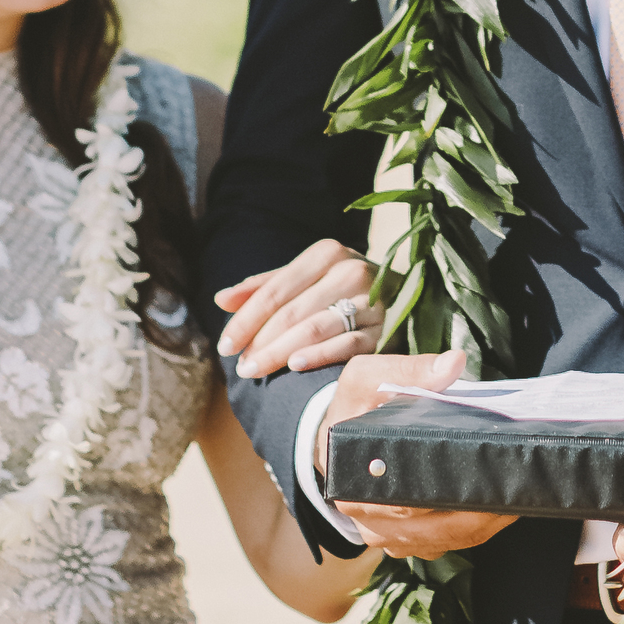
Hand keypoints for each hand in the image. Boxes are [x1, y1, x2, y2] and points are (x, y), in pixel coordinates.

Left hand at [217, 239, 383, 378]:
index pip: (275, 289)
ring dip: (281, 352)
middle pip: (292, 311)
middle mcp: (352, 269)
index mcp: (327, 253)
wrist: (402, 298)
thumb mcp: (303, 281)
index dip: (246, 318)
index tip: (224, 345)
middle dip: (260, 341)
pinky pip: (349, 343)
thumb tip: (222, 300)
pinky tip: (297, 365)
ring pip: (316, 327)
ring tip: (256, 371)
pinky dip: (321, 354)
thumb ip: (263, 288)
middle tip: (239, 368)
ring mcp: (372, 298)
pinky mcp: (387, 326)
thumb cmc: (338, 291)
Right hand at [314, 351, 514, 560]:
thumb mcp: (368, 378)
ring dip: (481, 527)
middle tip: (518, 491)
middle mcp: (366, 518)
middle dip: (479, 513)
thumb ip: (409, 371)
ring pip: (442, 541)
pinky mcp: (402, 540)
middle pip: (432, 528)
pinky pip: (442, 546)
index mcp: (352, 481)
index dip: (453, 494)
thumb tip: (452, 363)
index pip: (408, 500)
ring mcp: (385, 534)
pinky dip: (472, 533)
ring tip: (516, 502)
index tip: (491, 480)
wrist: (337, 437)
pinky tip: (498, 513)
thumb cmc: (354, 407)